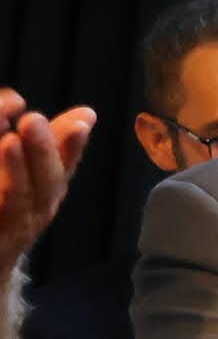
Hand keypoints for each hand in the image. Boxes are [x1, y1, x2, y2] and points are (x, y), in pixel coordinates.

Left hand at [0, 89, 96, 279]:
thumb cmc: (14, 208)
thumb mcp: (38, 178)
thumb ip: (58, 145)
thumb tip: (88, 114)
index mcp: (49, 192)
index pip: (65, 165)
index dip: (73, 146)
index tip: (80, 122)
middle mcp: (35, 210)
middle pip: (46, 183)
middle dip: (43, 151)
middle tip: (33, 120)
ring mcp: (13, 224)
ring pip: (18, 198)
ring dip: (16, 170)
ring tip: (11, 141)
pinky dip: (1, 189)